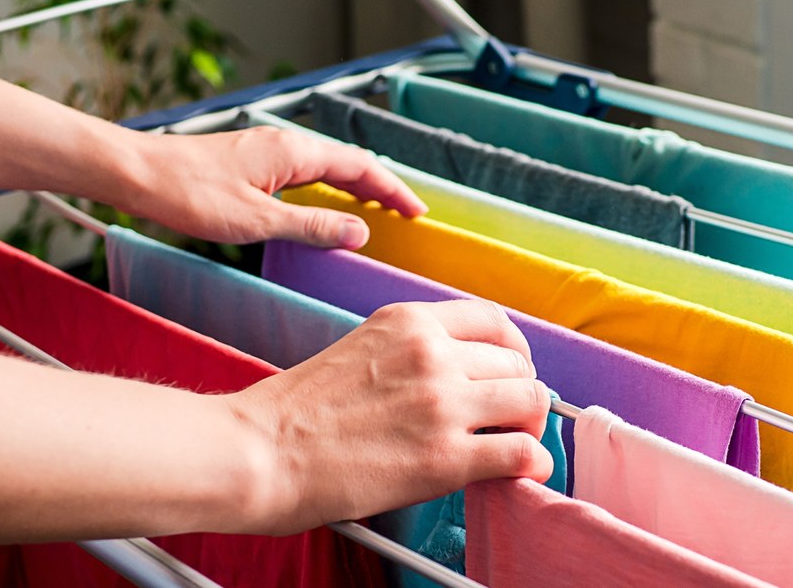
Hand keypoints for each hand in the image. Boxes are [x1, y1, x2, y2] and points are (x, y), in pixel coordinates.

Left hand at [120, 125, 426, 247]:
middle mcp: (285, 144)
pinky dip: (327, 189)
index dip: (393, 190)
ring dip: (354, 187)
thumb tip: (359, 233)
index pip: (361, 167)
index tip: (416, 212)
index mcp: (295, 152)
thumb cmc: (188, 193)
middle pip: (348, 162)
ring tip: (375, 212)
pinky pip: (304, 172)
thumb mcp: (257, 220)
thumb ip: (311, 227)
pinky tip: (322, 207)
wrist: (136, 173)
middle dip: (380, 187)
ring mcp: (267, 151)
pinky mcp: (251, 162)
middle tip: (406, 214)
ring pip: (326, 166)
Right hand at [218, 300, 553, 533]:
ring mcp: (442, 404)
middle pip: (517, 363)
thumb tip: (456, 376)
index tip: (512, 371)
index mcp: (409, 322)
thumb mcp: (360, 349)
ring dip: (529, 426)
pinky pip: (521, 453)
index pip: (494, 321)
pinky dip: (533, 464)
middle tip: (509, 419)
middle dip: (520, 392)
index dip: (514, 350)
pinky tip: (522, 472)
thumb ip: (411, 352)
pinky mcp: (445, 458)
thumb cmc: (295, 412)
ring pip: (530, 401)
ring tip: (513, 444)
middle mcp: (433, 354)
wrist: (259, 453)